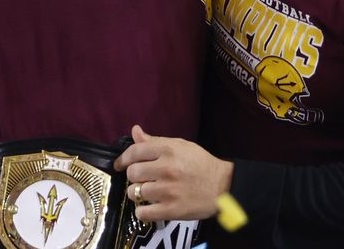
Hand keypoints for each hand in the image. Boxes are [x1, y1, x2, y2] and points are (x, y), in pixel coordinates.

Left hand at [115, 125, 233, 222]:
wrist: (224, 187)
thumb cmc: (202, 165)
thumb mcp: (181, 146)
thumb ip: (155, 141)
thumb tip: (135, 131)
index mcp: (169, 150)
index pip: (134, 152)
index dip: (123, 159)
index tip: (120, 164)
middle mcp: (166, 169)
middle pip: (132, 173)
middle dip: (135, 177)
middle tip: (144, 179)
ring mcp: (167, 190)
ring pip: (134, 193)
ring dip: (138, 194)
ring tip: (149, 193)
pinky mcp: (170, 209)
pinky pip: (142, 213)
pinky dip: (142, 211)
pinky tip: (150, 206)